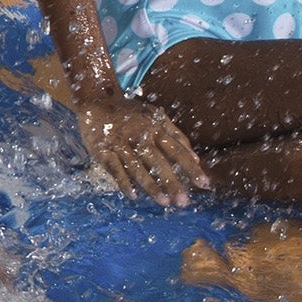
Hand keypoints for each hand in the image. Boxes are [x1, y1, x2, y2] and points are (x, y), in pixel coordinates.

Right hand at [73, 90, 208, 205]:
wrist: (97, 99)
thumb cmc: (130, 112)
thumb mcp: (156, 117)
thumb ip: (176, 135)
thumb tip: (196, 158)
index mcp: (155, 129)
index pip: (177, 151)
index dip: (190, 167)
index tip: (204, 184)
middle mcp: (140, 137)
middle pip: (158, 162)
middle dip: (172, 182)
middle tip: (183, 201)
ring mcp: (120, 144)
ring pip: (138, 168)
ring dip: (151, 186)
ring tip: (164, 202)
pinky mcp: (103, 150)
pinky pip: (115, 169)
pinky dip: (124, 182)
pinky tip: (133, 196)